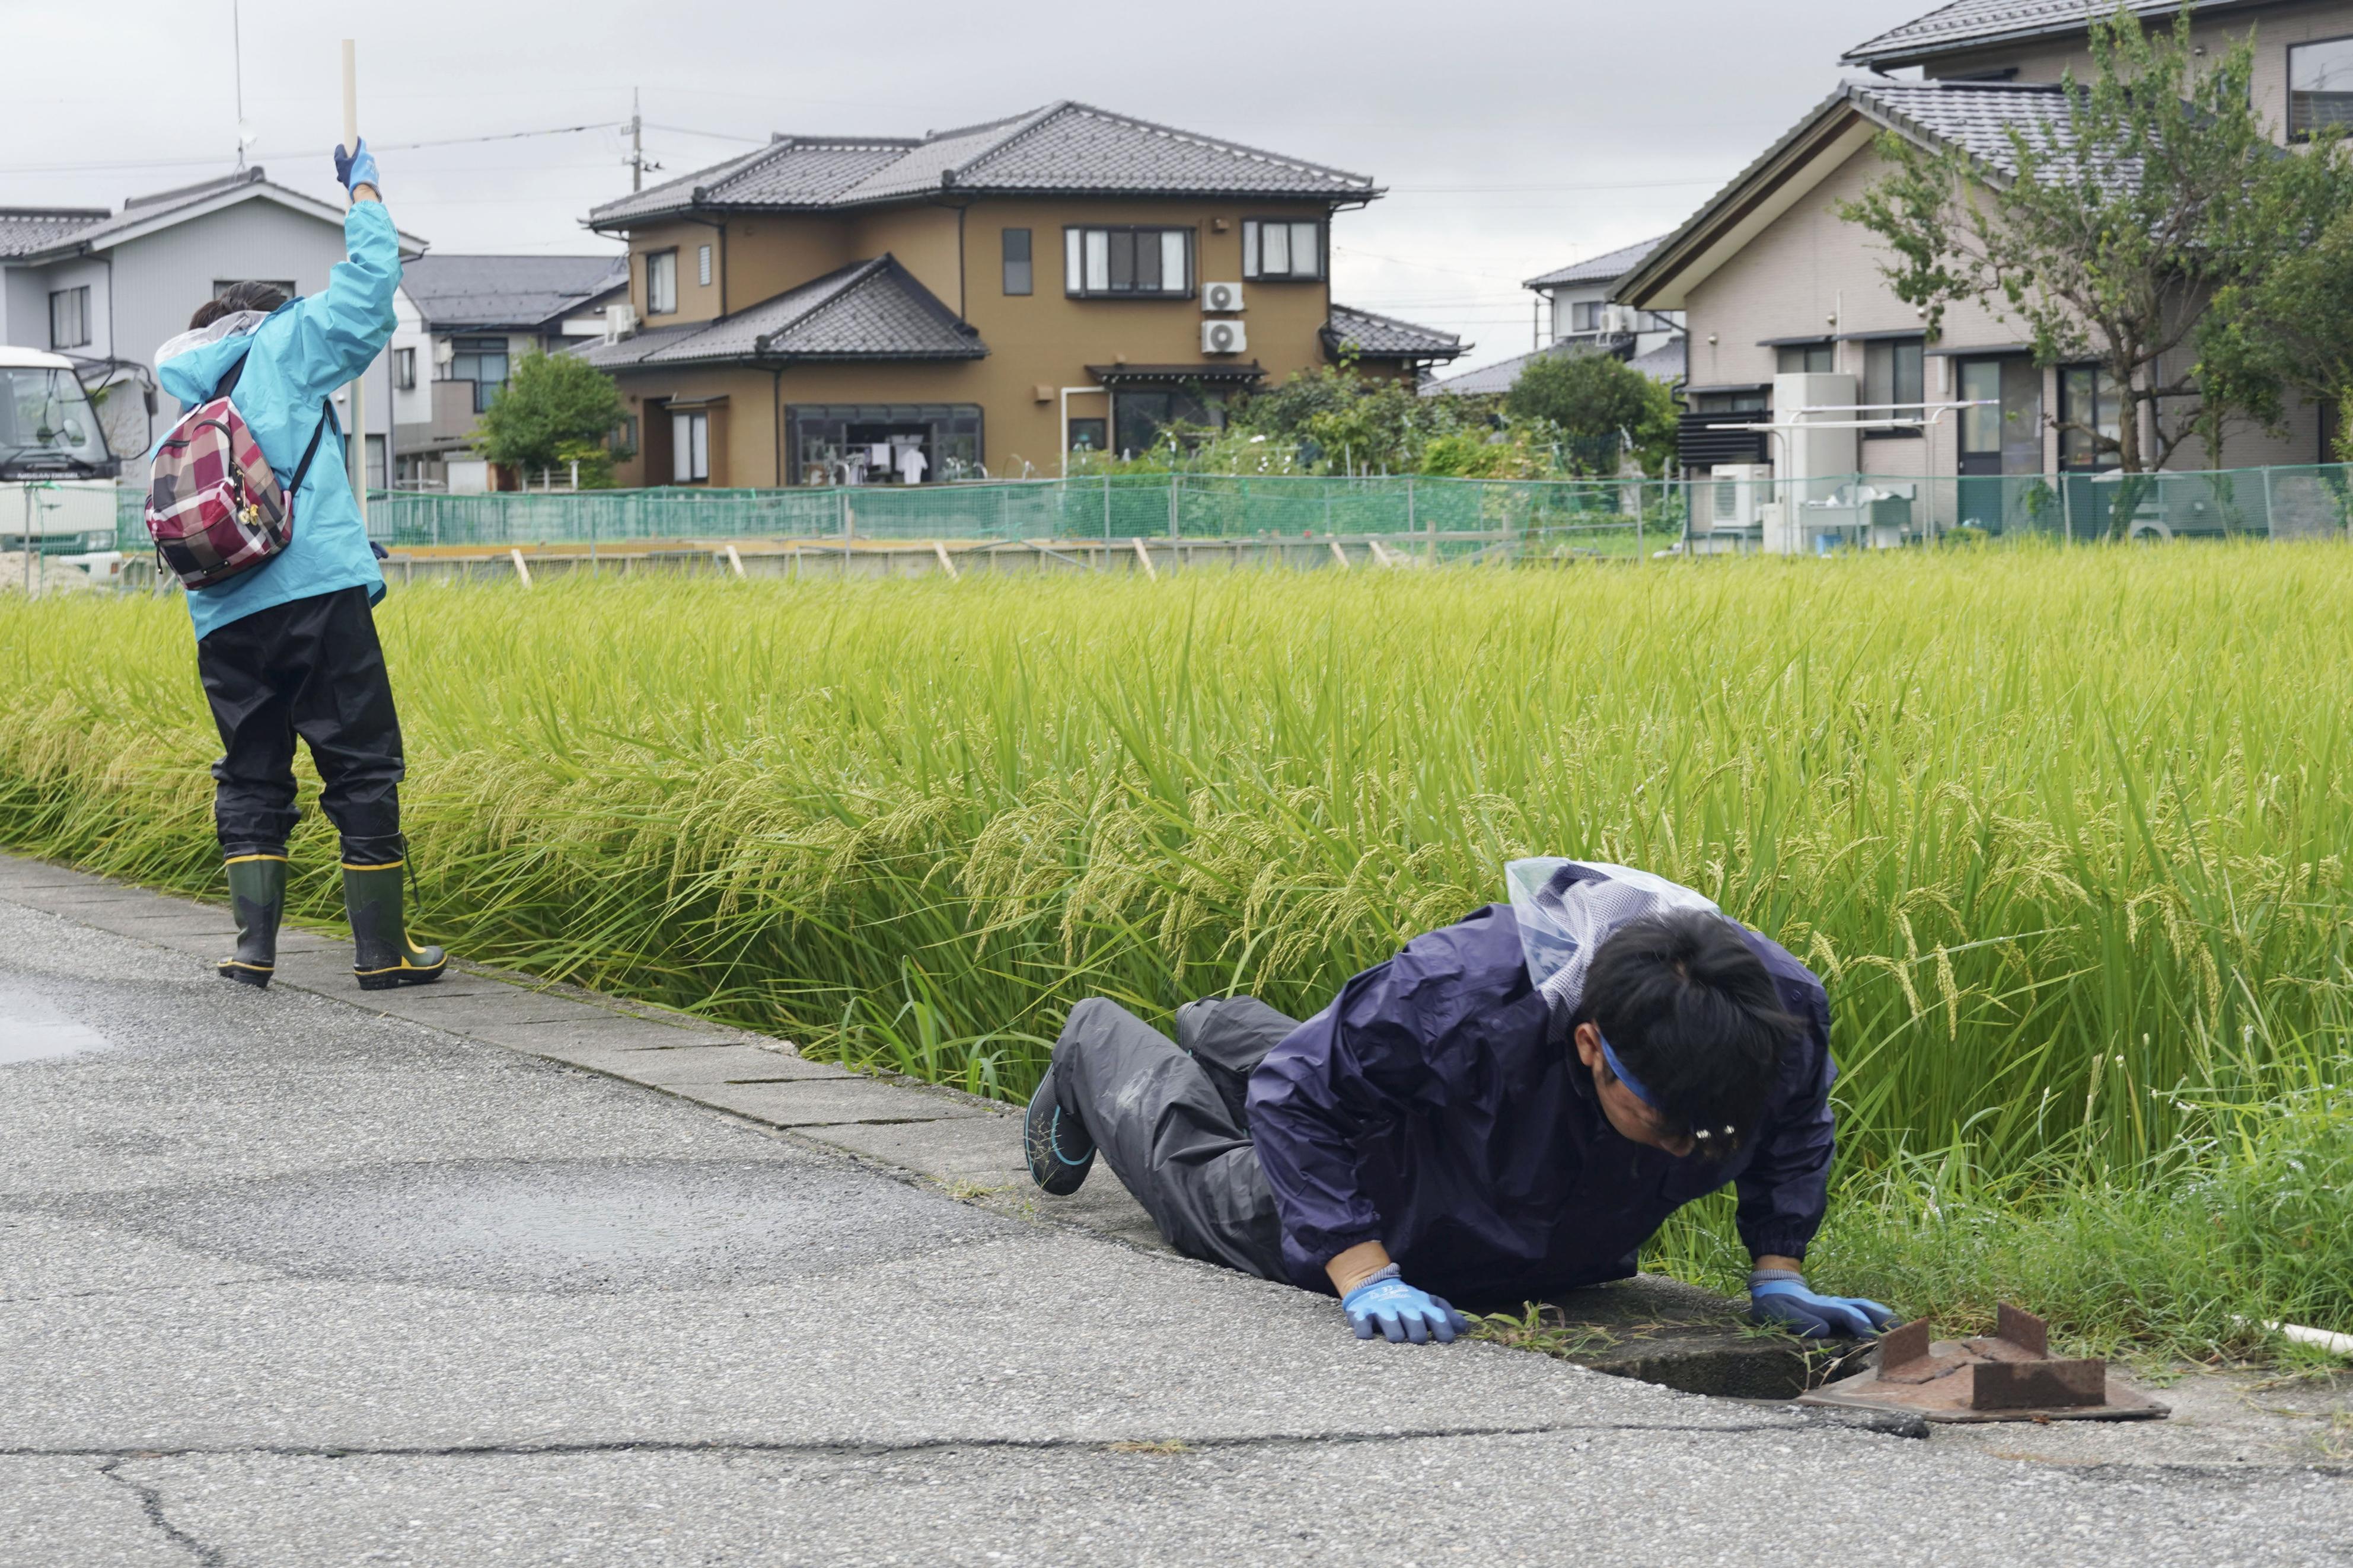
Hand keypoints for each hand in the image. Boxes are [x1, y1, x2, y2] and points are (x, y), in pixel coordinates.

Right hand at [334, 139, 380, 195]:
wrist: (364, 192)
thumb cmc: (352, 176)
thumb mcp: (340, 162)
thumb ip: (339, 152)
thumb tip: (341, 147)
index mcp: (363, 153)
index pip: (360, 141)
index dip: (355, 140)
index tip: (351, 141)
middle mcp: (370, 159)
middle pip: (359, 154)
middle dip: (351, 158)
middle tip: (344, 166)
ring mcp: (373, 167)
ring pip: (361, 164)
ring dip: (353, 168)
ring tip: (346, 177)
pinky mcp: (374, 175)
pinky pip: (365, 172)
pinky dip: (359, 174)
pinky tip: (353, 181)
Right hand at [1342, 1267, 1466, 1344]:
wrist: (1371, 1282)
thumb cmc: (1405, 1300)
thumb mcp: (1426, 1302)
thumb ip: (1446, 1315)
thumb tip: (1465, 1328)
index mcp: (1420, 1305)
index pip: (1436, 1316)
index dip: (1443, 1329)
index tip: (1447, 1341)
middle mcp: (1403, 1306)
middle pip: (1414, 1320)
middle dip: (1417, 1332)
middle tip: (1418, 1340)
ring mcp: (1382, 1309)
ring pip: (1390, 1323)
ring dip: (1395, 1332)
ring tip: (1396, 1339)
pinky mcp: (1362, 1312)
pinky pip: (1362, 1323)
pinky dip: (1365, 1330)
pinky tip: (1367, 1336)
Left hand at [1747, 1270, 1897, 1338]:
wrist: (1774, 1285)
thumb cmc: (1776, 1302)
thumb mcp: (1781, 1311)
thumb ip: (1801, 1319)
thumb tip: (1825, 1330)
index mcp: (1822, 1306)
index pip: (1846, 1314)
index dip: (1860, 1325)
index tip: (1874, 1338)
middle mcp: (1835, 1304)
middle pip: (1863, 1308)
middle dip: (1882, 1319)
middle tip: (1901, 1334)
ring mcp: (1839, 1305)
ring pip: (1866, 1308)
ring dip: (1884, 1318)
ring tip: (1904, 1331)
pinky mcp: (1839, 1310)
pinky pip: (1863, 1311)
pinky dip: (1878, 1318)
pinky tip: (1890, 1329)